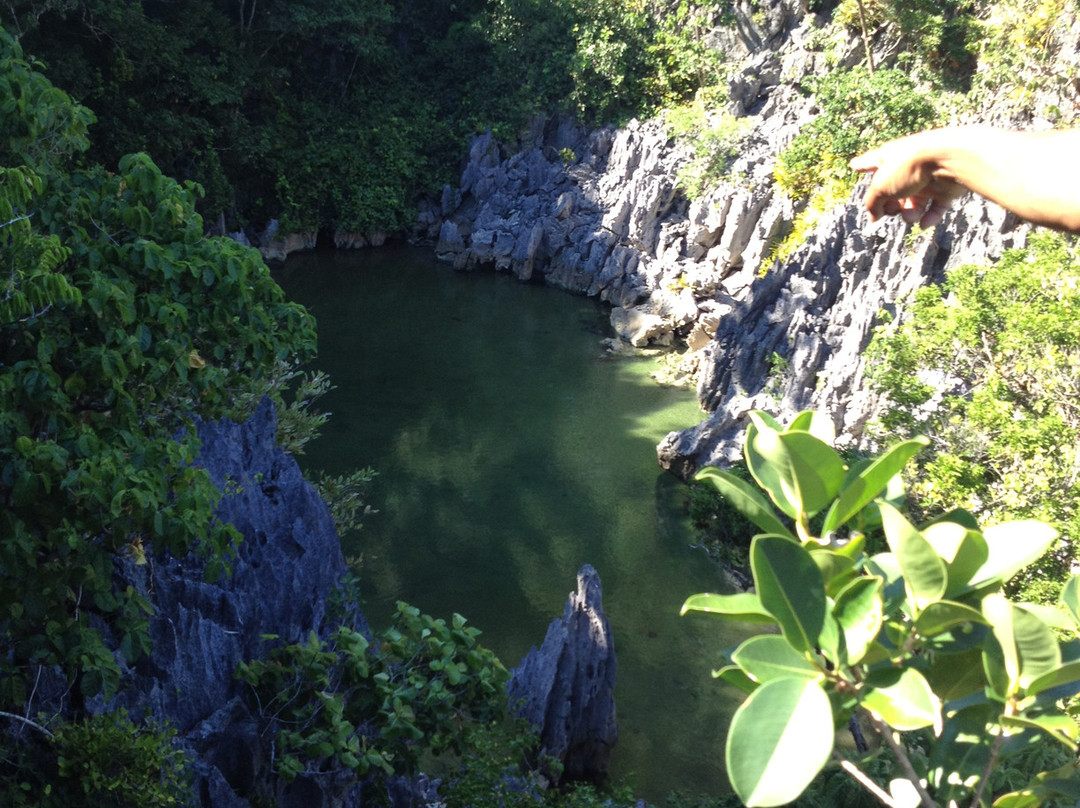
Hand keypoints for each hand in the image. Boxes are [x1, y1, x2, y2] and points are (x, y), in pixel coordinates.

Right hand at [850, 138, 966, 227]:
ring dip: (909, 214)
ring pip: (914, 203)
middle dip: (890, 205)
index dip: (862, 165)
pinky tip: (924, 223)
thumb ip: (872, 204)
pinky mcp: (945, 188)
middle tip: (891, 210)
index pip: (871, 162)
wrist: (947, 160)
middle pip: (893, 191)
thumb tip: (873, 217)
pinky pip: (936, 208)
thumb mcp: (880, 187)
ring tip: (910, 216)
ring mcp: (927, 178)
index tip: (854, 166)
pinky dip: (930, 217)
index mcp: (888, 158)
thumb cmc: (909, 165)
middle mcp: (907, 167)